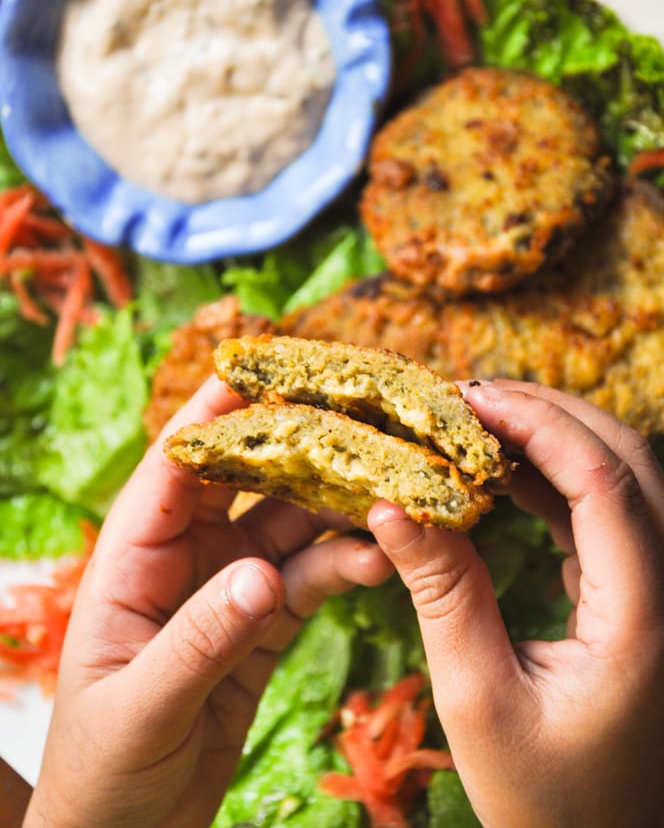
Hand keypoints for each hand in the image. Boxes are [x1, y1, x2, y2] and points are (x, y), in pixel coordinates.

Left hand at [25, 375, 392, 827]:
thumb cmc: (104, 768)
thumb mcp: (142, 706)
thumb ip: (200, 639)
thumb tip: (262, 575)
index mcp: (132, 561)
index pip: (174, 469)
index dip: (213, 414)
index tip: (260, 369)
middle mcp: (185, 561)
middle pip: (245, 483)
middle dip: (296, 449)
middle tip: (356, 418)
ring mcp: (229, 590)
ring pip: (290, 528)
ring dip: (336, 509)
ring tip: (388, 496)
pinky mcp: (264, 626)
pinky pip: (310, 580)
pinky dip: (344, 566)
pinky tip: (378, 560)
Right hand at [368, 380, 663, 827]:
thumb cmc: (545, 799)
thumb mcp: (478, 698)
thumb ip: (442, 592)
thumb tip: (389, 503)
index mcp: (644, 616)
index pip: (605, 482)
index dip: (538, 424)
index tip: (470, 398)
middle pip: (628, 460)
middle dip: (549, 413)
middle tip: (468, 398)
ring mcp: (658, 592)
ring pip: (620, 478)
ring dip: (551, 440)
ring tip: (475, 425)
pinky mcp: (636, 598)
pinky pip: (604, 515)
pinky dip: (552, 483)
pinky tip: (498, 477)